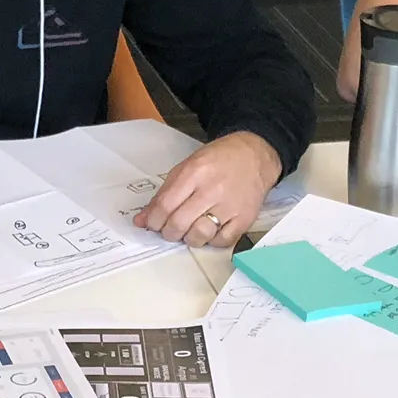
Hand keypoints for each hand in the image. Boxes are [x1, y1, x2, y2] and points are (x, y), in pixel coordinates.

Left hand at [134, 131, 280, 246]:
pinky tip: (210, 231)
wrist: (254, 156)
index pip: (165, 206)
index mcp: (194, 173)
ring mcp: (230, 206)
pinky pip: (222, 241)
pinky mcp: (244, 219)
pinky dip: (212, 241)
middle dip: (169, 232)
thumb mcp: (186, 167)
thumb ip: (164, 194)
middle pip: (179, 223)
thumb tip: (143, 220)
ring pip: (199, 236)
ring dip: (189, 238)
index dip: (154, 221)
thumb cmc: (219, 160)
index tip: (153, 224)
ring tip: (190, 230)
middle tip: (170, 230)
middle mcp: (212, 190)